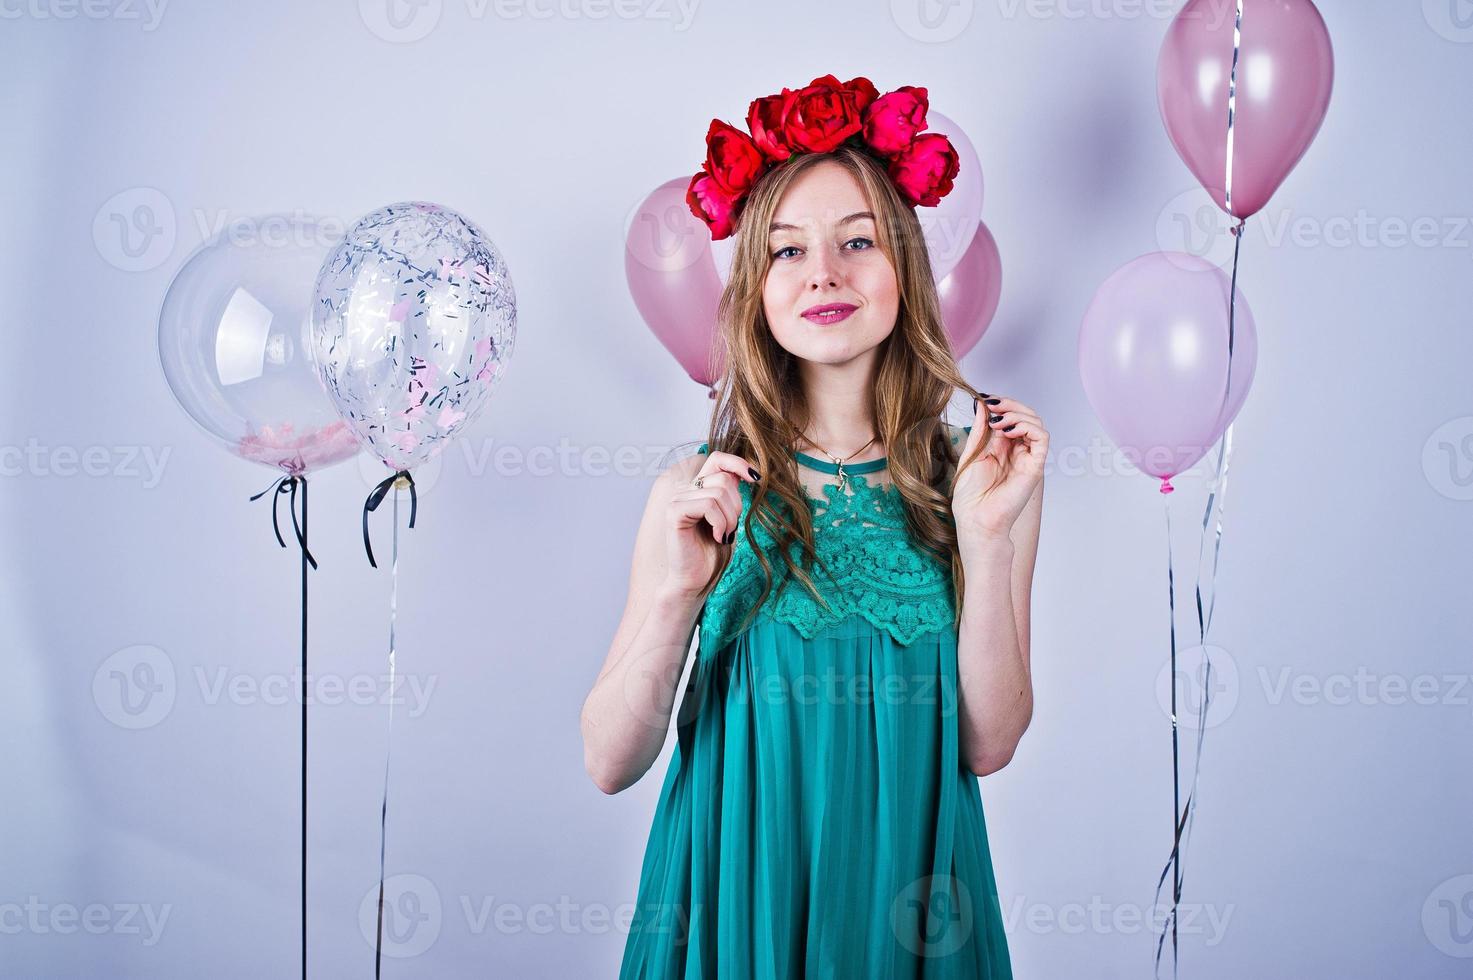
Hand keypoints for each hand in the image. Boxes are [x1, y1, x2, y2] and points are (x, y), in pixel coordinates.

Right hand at [661, 450, 758, 597]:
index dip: (738, 463)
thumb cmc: (713, 553)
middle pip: (724, 478)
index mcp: (698, 488)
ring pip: (718, 492)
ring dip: (730, 518)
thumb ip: (731, 494)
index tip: (755, 479)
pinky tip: (717, 537)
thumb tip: (748, 472)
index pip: (718, 459)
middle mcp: (685, 490)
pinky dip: (720, 522)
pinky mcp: (674, 512)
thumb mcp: (730, 517)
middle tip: (730, 529)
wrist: (697, 581)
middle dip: (737, 506)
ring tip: (723, 535)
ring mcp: (677, 500)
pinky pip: (708, 504)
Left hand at [951, 395, 1047, 541]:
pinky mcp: (1034, 466)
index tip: (984, 398)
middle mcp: (1017, 451)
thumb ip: (980, 429)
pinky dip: (1028, 426)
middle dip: (1010, 405)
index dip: (1001, 404)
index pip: (1010, 416)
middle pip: (1026, 416)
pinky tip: (1009, 429)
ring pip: (1036, 423)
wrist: (975, 518)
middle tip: (992, 404)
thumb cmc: (971, 495)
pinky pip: (1042, 438)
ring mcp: (1027, 458)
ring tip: (998, 420)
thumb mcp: (972, 452)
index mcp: (1002, 447)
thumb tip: (982, 404)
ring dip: (1018, 413)